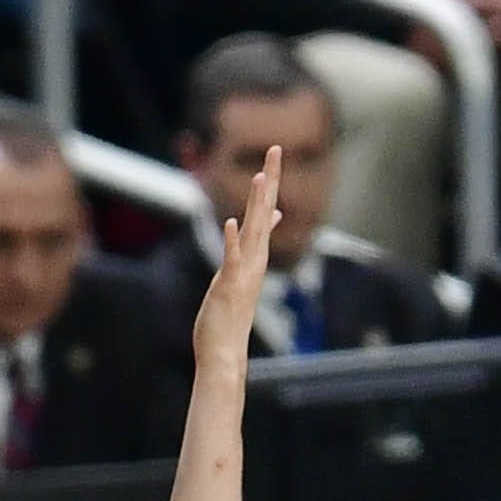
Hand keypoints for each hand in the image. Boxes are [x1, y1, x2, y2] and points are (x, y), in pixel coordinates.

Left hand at [195, 145, 284, 362]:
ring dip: (257, 205)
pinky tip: (231, 223)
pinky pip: (231, 260)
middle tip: (275, 149)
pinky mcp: (227, 286)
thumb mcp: (240, 275)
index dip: (269, 182)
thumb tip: (266, 228)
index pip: (265, 211)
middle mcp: (253, 259)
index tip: (274, 154)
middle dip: (269, 180)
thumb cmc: (229, 314)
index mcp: (255, 255)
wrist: (224, 351)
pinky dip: (232, 241)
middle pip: (264, 212)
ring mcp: (242, 272)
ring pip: (253, 232)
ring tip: (260, 178)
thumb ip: (251, 250)